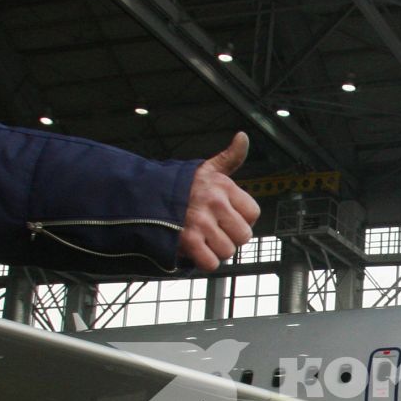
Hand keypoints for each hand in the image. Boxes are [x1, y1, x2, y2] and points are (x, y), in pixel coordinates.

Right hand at [178, 132, 259, 270]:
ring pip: (228, 251)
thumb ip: (230, 157)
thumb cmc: (181, 186)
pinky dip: (205, 261)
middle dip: (231, 237)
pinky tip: (197, 250)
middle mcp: (215, 203)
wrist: (146, 196)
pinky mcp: (188, 241)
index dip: (243, 218)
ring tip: (205, 239)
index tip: (229, 216)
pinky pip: (211, 262)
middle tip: (217, 231)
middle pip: (244, 235)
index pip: (253, 212)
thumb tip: (243, 137)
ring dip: (217, 250)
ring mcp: (202, 223)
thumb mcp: (207, 168)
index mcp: (223, 186)